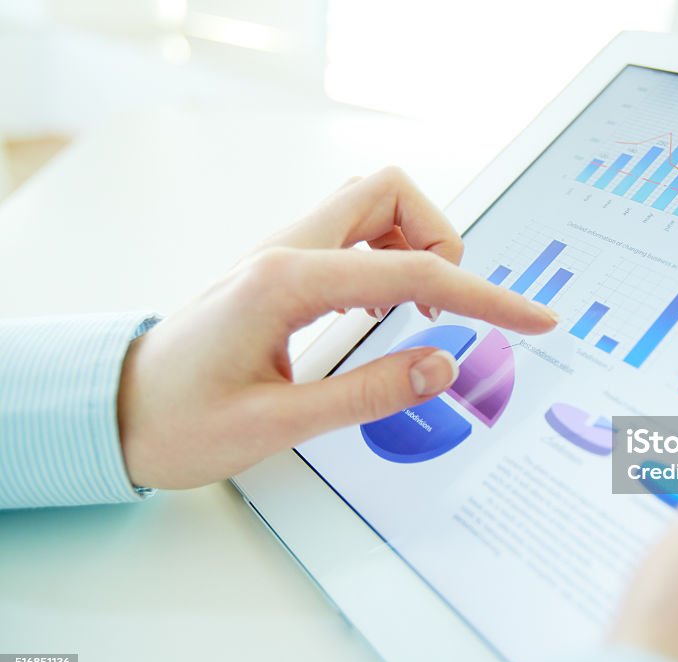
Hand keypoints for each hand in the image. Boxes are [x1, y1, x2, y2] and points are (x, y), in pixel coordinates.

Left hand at [117, 168, 556, 488]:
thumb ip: (368, 393)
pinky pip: (353, 236)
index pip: (411, 273)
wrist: (115, 412)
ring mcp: (284, 254)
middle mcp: (286, 251)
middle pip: (389, 192)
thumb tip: (443, 365)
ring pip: (372, 205)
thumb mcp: (278, 425)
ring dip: (413, 246)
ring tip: (416, 317)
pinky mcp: (284, 270)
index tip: (533, 317)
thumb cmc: (179, 421)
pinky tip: (382, 313)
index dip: (484, 295)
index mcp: (286, 282)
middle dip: (440, 240)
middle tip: (444, 309)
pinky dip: (387, 260)